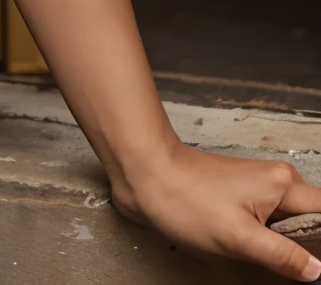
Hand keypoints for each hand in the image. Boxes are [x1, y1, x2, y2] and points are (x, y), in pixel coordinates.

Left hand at [116, 143, 320, 278]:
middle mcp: (276, 181)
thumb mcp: (238, 237)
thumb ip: (283, 256)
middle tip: (295, 271)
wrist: (141, 173)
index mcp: (284, 185)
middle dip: (311, 247)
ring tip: (276, 266)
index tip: (318, 265)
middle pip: (313, 220)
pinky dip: (270, 240)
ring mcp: (258, 188)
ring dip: (288, 247)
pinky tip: (259, 255)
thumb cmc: (185, 200)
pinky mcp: (240, 197)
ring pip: (291, 224)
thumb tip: (318, 271)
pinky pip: (269, 222)